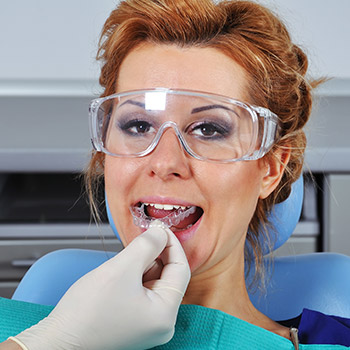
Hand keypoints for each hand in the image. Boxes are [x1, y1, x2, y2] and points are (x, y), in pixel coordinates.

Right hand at [11, 221, 189, 349]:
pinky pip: (143, 291)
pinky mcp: (135, 321)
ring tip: (123, 263)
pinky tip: (121, 274)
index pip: (181, 269)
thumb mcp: (121, 268)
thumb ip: (146, 245)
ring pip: (154, 281)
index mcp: (165, 314)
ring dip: (143, 265)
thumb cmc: (86, 313)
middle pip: (168, 276)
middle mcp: (161, 322)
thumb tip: (161, 232)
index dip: (171, 244)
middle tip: (140, 239)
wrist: (58, 341)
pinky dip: (136, 276)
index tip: (160, 228)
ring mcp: (148, 324)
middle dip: (155, 254)